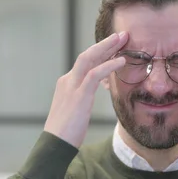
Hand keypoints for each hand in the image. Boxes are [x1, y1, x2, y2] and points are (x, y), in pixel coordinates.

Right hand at [44, 32, 127, 147]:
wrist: (55, 144)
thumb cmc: (66, 132)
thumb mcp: (76, 110)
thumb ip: (83, 98)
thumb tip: (94, 93)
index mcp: (67, 83)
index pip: (85, 62)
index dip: (101, 52)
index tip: (115, 46)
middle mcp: (68, 80)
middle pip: (88, 55)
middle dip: (105, 43)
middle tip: (121, 34)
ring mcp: (72, 86)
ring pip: (89, 58)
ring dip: (107, 47)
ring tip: (122, 40)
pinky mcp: (78, 95)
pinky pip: (95, 74)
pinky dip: (108, 66)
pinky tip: (121, 62)